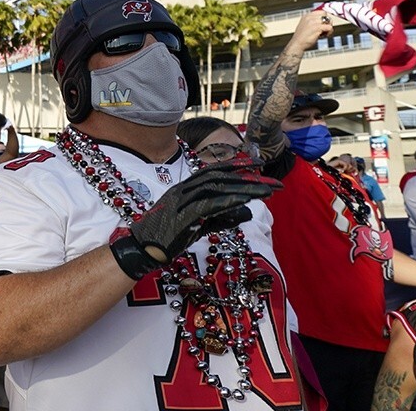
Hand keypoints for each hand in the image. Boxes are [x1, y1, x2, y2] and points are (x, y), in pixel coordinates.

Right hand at [110, 164, 281, 278]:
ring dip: (244, 188)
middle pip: (220, 176)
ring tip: (267, 192)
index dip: (238, 166)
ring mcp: (180, 201)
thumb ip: (222, 217)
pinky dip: (228, 201)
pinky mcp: (181, 216)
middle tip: (274, 182)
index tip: (260, 166)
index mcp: (185, 188)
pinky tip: (245, 201)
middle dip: (249, 178)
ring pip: (216, 188)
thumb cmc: (167, 238)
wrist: (141, 250)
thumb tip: (248, 212)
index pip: (214, 171)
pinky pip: (208, 205)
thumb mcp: (200, 225)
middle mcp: (183, 190)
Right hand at [287, 12, 332, 53]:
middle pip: (326, 16)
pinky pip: (330, 27)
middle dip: (327, 22)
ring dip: (328, 28)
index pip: (321, 12)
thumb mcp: (305, 26)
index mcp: (306, 16)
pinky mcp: (317, 27)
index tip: (324, 24)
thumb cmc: (302, 38)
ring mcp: (313, 22)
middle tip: (324, 29)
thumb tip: (325, 21)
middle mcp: (310, 17)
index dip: (324, 18)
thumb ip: (313, 22)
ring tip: (323, 34)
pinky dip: (329, 32)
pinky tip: (323, 36)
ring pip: (328, 21)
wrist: (297, 44)